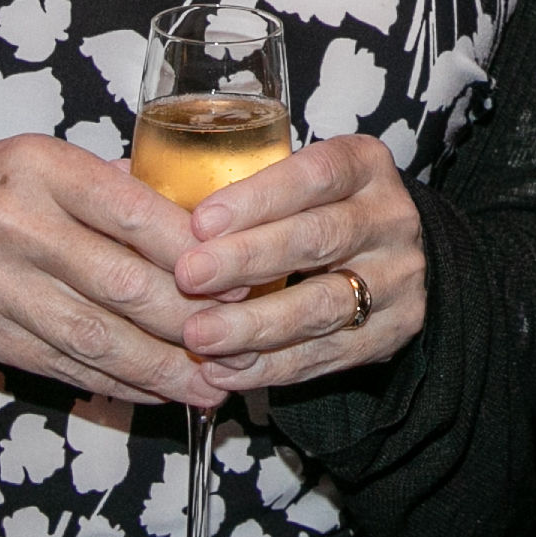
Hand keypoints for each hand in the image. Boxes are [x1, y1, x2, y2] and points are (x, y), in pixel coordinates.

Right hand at [0, 137, 218, 406]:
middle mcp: (13, 225)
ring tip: (209, 386)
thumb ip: (119, 185)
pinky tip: (157, 391)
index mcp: (41, 168)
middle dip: (187, 319)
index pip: (130, 212)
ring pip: (93, 338)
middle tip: (238, 338)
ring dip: (159, 368)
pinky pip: (63, 367)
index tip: (238, 273)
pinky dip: (117, 384)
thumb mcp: (51, 156)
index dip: (190, 251)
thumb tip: (202, 220)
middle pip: (118, 284)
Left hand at [170, 134, 426, 390]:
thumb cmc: (317, 211)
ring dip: (254, 325)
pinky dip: (270, 366)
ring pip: (323, 304)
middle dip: (248, 260)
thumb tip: (138, 189)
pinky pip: (327, 355)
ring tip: (198, 335)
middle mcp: (389, 218)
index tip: (201, 221)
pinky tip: (225, 370)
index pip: (316, 174)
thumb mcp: (296, 181)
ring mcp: (397, 278)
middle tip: (188, 277)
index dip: (259, 198)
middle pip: (320, 238)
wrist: (388, 259)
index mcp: (364, 166)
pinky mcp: (393, 331)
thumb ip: (240, 188)